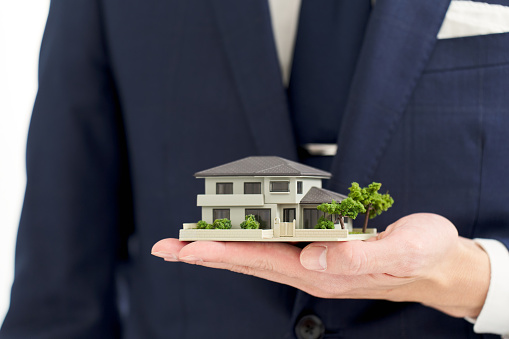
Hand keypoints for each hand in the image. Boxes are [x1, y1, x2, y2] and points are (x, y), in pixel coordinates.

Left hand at [152, 213, 489, 317]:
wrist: (435, 264)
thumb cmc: (422, 256)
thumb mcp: (402, 252)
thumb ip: (359, 259)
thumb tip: (312, 259)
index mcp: (324, 272)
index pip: (261, 261)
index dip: (220, 252)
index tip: (186, 248)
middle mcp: (310, 271)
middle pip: (247, 261)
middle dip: (205, 254)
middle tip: (167, 247)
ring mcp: (312, 264)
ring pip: (255, 256)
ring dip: (218, 248)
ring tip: (186, 243)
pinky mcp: (319, 252)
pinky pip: (272, 247)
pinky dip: (245, 241)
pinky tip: (232, 237)